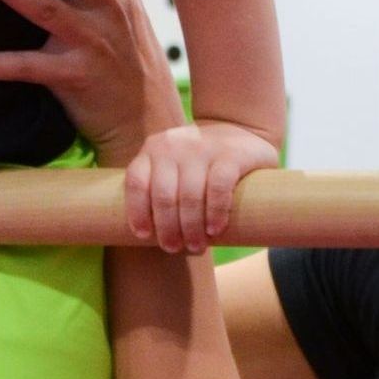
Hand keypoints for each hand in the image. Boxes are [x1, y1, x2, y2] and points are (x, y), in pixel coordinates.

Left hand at [125, 120, 278, 255]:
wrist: (241, 131)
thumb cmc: (200, 162)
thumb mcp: (173, 165)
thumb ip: (160, 187)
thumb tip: (147, 237)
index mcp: (154, 149)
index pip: (136, 181)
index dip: (137, 211)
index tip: (143, 235)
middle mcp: (174, 145)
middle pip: (163, 195)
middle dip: (167, 228)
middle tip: (173, 247)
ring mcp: (202, 148)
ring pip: (190, 196)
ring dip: (191, 228)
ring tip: (195, 246)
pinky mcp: (230, 155)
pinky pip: (218, 188)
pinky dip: (215, 213)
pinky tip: (215, 230)